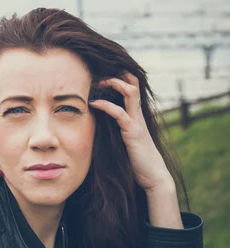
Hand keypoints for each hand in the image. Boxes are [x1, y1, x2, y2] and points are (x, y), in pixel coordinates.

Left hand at [88, 72, 174, 194]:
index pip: (131, 88)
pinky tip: (94, 103)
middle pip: (133, 84)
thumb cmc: (136, 159)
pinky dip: (106, 105)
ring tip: (97, 82)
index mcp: (135, 114)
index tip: (102, 71)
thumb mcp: (124, 138)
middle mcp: (137, 114)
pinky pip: (120, 113)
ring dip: (114, 83)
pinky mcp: (133, 132)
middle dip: (118, 73)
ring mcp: (136, 122)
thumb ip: (115, 128)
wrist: (153, 176)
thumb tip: (97, 122)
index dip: (120, 76)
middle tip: (100, 72)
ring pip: (130, 92)